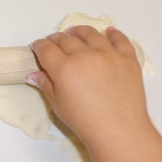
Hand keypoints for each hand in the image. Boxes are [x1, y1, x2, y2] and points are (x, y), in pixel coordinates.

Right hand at [28, 26, 150, 148]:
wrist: (119, 130)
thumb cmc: (84, 121)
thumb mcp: (59, 105)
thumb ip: (46, 85)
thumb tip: (34, 74)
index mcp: (64, 68)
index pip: (46, 49)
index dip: (39, 46)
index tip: (37, 47)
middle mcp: (85, 56)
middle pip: (66, 39)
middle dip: (56, 39)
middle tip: (53, 42)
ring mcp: (108, 55)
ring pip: (91, 34)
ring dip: (79, 31)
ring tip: (75, 32)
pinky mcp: (127, 59)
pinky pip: (120, 40)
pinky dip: (113, 34)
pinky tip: (109, 32)